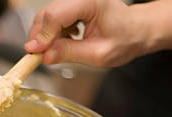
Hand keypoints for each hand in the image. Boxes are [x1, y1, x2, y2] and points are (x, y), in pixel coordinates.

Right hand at [24, 0, 144, 65]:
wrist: (136, 31)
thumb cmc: (125, 39)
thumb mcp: (98, 54)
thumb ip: (70, 53)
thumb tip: (45, 56)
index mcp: (90, 2)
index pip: (56, 15)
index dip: (43, 36)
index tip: (35, 53)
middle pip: (47, 13)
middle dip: (40, 37)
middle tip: (41, 56)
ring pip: (47, 16)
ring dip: (46, 36)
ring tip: (59, 49)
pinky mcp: (72, 4)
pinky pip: (53, 17)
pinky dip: (53, 32)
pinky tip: (65, 40)